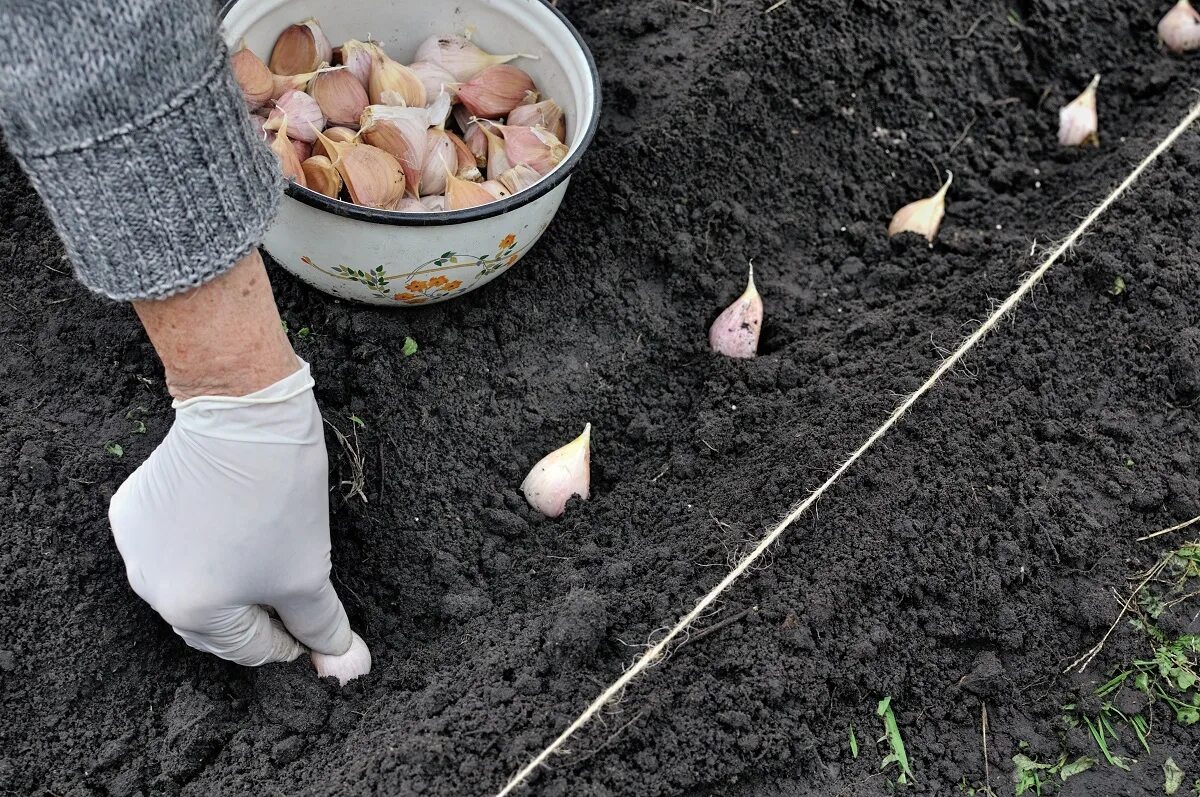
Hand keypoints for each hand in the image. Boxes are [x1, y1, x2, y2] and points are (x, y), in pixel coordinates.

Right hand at [108, 359, 353, 665]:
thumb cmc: (276, 495)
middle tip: (296, 592)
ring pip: (192, 583)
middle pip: (216, 622)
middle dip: (258, 613)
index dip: (292, 639)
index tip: (315, 626)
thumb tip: (343, 662)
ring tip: (267, 553)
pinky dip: (201, 546)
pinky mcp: (131, 508)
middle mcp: (148, 586)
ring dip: (229, 580)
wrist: (244, 413)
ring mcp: (134, 546)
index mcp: (189, 611)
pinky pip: (171, 546)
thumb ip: (322, 626)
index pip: (250, 649)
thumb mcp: (309, 571)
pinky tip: (232, 525)